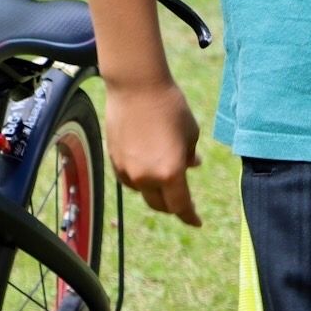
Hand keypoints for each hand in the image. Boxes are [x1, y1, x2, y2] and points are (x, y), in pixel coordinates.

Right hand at [103, 78, 202, 226]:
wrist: (136, 88)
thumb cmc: (171, 107)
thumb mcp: (190, 132)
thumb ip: (190, 155)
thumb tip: (192, 167)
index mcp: (170, 173)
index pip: (180, 206)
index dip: (190, 216)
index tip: (197, 222)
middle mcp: (146, 177)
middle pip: (160, 205)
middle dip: (174, 206)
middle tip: (184, 201)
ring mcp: (127, 171)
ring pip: (144, 192)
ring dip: (157, 190)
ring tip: (167, 176)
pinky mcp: (114, 161)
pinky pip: (130, 180)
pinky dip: (141, 179)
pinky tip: (148, 167)